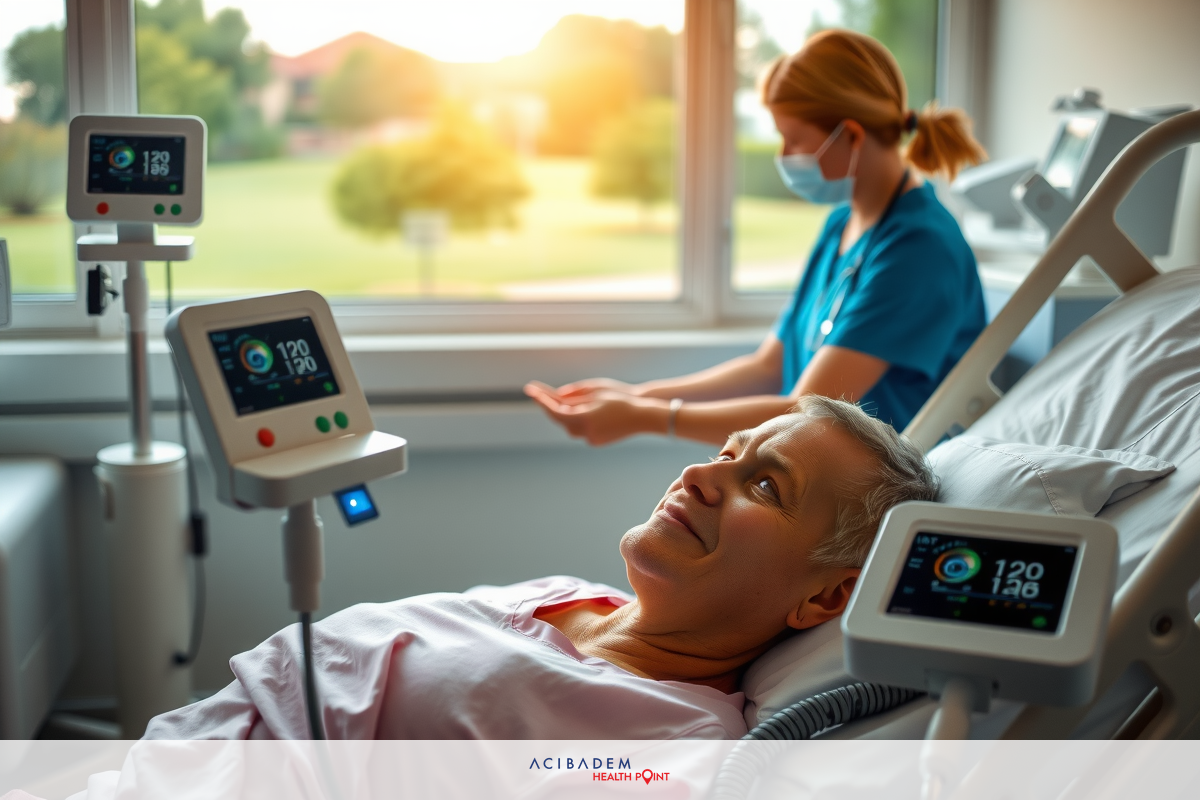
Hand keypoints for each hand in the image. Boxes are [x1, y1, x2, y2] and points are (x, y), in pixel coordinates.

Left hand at [524, 381, 663, 445]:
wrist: (642, 417)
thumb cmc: (621, 400)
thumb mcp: (596, 392)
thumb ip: (574, 396)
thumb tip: (558, 398)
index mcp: (584, 418)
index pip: (555, 410)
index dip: (542, 400)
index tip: (531, 390)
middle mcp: (585, 432)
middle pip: (560, 420)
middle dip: (551, 408)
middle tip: (540, 394)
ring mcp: (591, 439)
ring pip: (569, 427)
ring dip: (564, 415)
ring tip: (557, 402)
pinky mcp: (597, 442)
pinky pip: (580, 431)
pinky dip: (576, 421)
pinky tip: (576, 412)